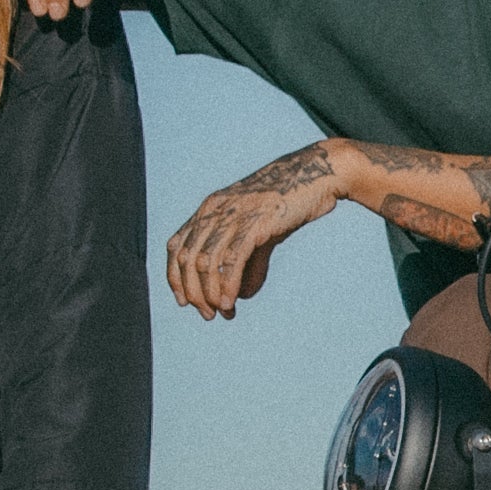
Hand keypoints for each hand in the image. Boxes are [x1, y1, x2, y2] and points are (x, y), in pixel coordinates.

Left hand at [164, 143, 342, 317]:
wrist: (316, 175)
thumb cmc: (287, 203)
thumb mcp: (260, 231)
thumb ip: (247, 263)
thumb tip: (240, 296)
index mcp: (209, 209)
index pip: (176, 246)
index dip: (175, 277)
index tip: (185, 301)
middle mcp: (214, 210)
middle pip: (188, 259)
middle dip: (194, 293)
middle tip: (208, 314)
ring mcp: (233, 215)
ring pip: (207, 262)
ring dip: (210, 294)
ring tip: (222, 312)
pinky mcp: (254, 222)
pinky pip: (231, 260)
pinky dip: (227, 286)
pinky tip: (230, 302)